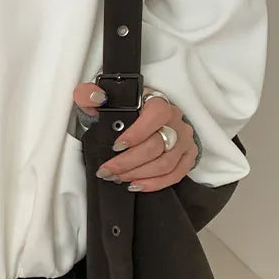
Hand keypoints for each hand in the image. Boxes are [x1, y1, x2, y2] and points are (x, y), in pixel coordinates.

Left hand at [72, 83, 197, 191]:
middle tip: (107, 171)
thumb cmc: (124, 108)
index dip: (136, 134)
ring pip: (165, 164)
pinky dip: (155, 183)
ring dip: (138, 174)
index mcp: (158, 102)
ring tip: (117, 178)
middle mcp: (176, 120)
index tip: (116, 146)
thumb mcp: (104, 99)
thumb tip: (94, 97)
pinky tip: (136, 184)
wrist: (141, 115)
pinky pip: (176, 174)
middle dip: (128, 162)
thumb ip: (91, 94)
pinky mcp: (187, 155)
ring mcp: (184, 139)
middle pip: (156, 146)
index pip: (155, 116)